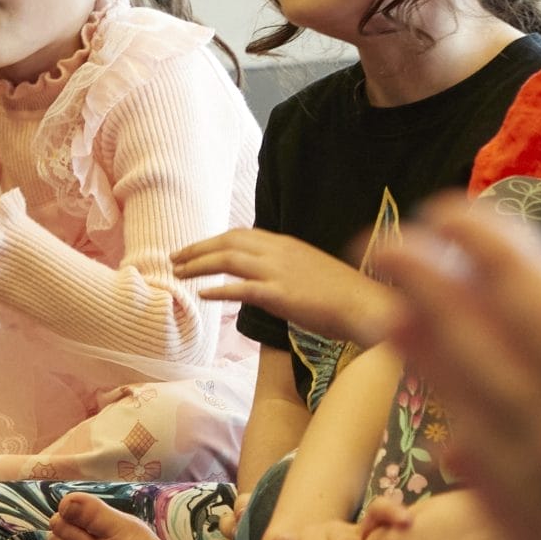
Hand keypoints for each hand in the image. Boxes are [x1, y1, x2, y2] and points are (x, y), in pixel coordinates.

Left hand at [172, 227, 397, 342]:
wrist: (366, 305)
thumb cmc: (342, 294)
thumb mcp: (309, 270)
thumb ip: (284, 268)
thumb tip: (263, 278)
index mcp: (286, 244)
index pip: (240, 234)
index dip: (213, 240)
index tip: (194, 249)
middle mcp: (279, 252)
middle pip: (228, 242)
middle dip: (197, 248)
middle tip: (175, 259)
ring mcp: (279, 272)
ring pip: (228, 260)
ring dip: (199, 265)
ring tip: (179, 274)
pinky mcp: (281, 295)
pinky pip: (241, 289)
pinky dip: (219, 290)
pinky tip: (202, 295)